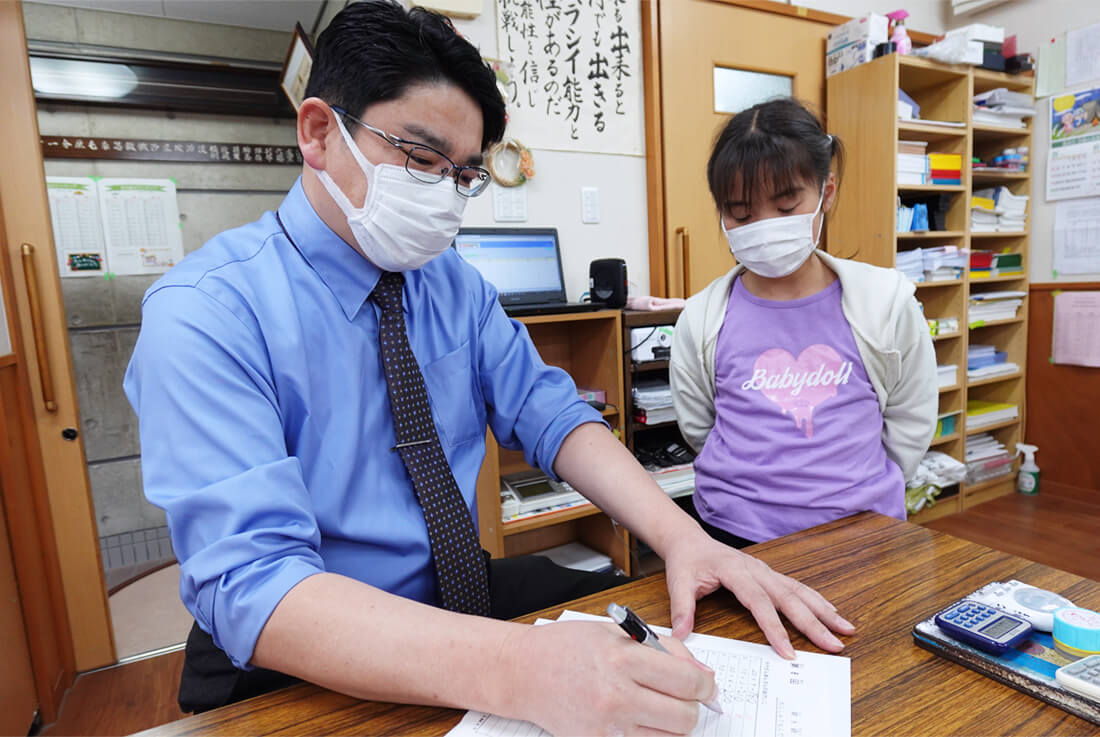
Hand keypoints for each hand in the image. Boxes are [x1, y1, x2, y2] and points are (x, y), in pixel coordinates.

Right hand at [500, 620, 716, 735]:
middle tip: (683, 697)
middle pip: (684, 717)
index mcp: (623, 658)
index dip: (705, 686)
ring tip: (657, 705)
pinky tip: (636, 717)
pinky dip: (648, 734)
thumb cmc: (567, 647)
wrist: (522, 672)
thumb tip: (702, 675)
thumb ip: (664, 650)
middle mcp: (616, 695)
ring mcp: (606, 725)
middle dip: (692, 707)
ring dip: (672, 723)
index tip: (706, 686)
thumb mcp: (617, 632)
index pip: (687, 682)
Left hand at [663, 532, 854, 658]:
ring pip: (799, 591)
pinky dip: (816, 600)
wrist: (690, 540)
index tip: (788, 652)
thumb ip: (681, 608)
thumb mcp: (677, 582)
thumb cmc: (686, 561)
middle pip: (789, 597)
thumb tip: (681, 635)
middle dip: (813, 622)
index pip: (759, 602)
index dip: (775, 627)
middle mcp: (756, 569)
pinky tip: (831, 612)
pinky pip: (796, 587)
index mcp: (735, 570)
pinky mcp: (769, 575)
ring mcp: (765, 571)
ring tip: (846, 628)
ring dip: (824, 610)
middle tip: (834, 644)